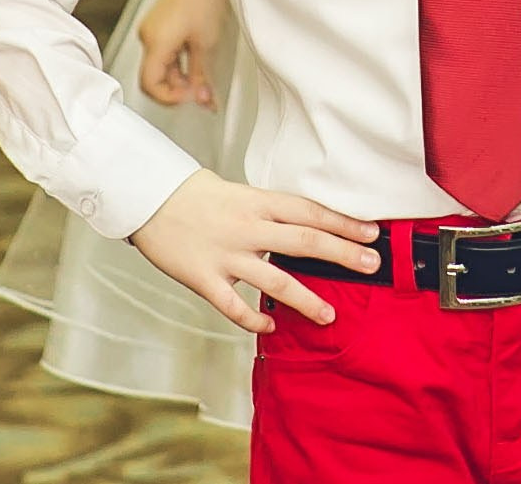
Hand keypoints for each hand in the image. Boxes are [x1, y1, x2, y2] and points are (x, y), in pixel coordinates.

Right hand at [127, 170, 381, 333]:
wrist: (149, 198)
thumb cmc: (197, 195)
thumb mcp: (242, 193)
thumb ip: (271, 211)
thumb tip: (308, 224)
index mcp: (259, 202)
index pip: (311, 211)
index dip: (343, 222)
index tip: (372, 232)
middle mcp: (248, 227)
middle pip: (305, 241)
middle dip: (342, 254)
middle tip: (371, 264)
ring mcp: (227, 255)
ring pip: (275, 281)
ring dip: (306, 300)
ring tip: (329, 315)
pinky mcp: (204, 278)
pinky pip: (234, 305)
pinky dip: (254, 320)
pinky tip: (271, 328)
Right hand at [137, 0, 224, 107]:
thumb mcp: (207, 44)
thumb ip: (201, 76)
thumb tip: (202, 99)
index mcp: (154, 42)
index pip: (150, 84)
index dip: (170, 98)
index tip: (190, 99)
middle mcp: (147, 36)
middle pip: (154, 76)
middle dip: (177, 89)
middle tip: (200, 94)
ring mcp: (152, 29)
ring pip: (160, 65)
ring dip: (180, 77)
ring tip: (203, 82)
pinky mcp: (159, 24)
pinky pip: (164, 52)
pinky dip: (179, 63)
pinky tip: (196, 66)